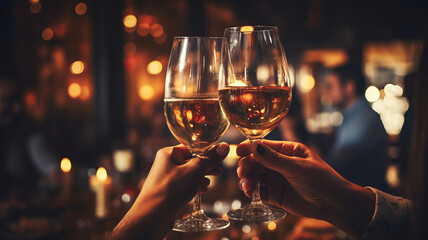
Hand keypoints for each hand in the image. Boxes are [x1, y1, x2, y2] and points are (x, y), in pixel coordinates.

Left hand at [109, 143, 228, 239]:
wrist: (153, 215)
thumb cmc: (171, 189)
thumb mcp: (196, 170)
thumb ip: (210, 158)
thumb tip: (223, 147)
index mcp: (169, 153)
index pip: (192, 147)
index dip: (207, 152)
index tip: (219, 156)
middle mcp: (165, 163)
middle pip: (191, 161)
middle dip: (206, 166)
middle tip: (219, 170)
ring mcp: (165, 178)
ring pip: (188, 174)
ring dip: (200, 177)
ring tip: (210, 182)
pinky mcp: (167, 191)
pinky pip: (183, 185)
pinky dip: (193, 186)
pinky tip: (201, 191)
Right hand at [236, 140, 373, 237]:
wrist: (333, 203)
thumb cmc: (321, 179)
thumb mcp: (297, 167)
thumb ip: (273, 159)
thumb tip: (253, 146)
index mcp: (287, 150)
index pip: (263, 146)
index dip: (248, 148)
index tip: (237, 152)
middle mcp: (279, 163)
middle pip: (255, 162)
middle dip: (246, 166)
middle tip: (242, 173)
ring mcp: (276, 179)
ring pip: (254, 176)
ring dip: (247, 179)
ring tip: (246, 186)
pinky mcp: (275, 194)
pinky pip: (258, 191)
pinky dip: (251, 191)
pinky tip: (250, 193)